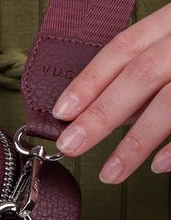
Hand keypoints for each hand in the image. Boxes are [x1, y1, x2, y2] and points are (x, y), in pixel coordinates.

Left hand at [51, 2, 170, 182]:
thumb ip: (150, 68)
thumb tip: (104, 108)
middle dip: (101, 113)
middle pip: (143, 73)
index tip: (60, 111)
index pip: (125, 46)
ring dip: (136, 142)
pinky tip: (158, 166)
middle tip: (71, 145)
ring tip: (109, 172)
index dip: (89, 79)